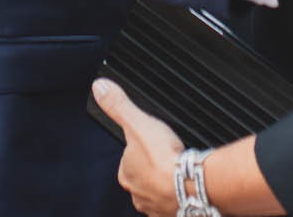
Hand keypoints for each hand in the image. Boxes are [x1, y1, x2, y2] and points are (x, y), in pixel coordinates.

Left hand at [93, 79, 183, 216]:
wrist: (192, 186)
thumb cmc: (163, 158)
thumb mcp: (137, 122)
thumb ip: (118, 105)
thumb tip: (100, 88)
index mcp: (126, 173)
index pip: (128, 158)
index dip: (140, 148)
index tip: (152, 142)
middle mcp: (138, 194)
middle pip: (144, 175)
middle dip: (154, 166)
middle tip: (168, 155)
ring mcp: (156, 206)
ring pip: (159, 191)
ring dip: (167, 182)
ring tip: (179, 170)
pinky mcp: (174, 214)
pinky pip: (175, 203)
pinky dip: (180, 194)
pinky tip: (187, 185)